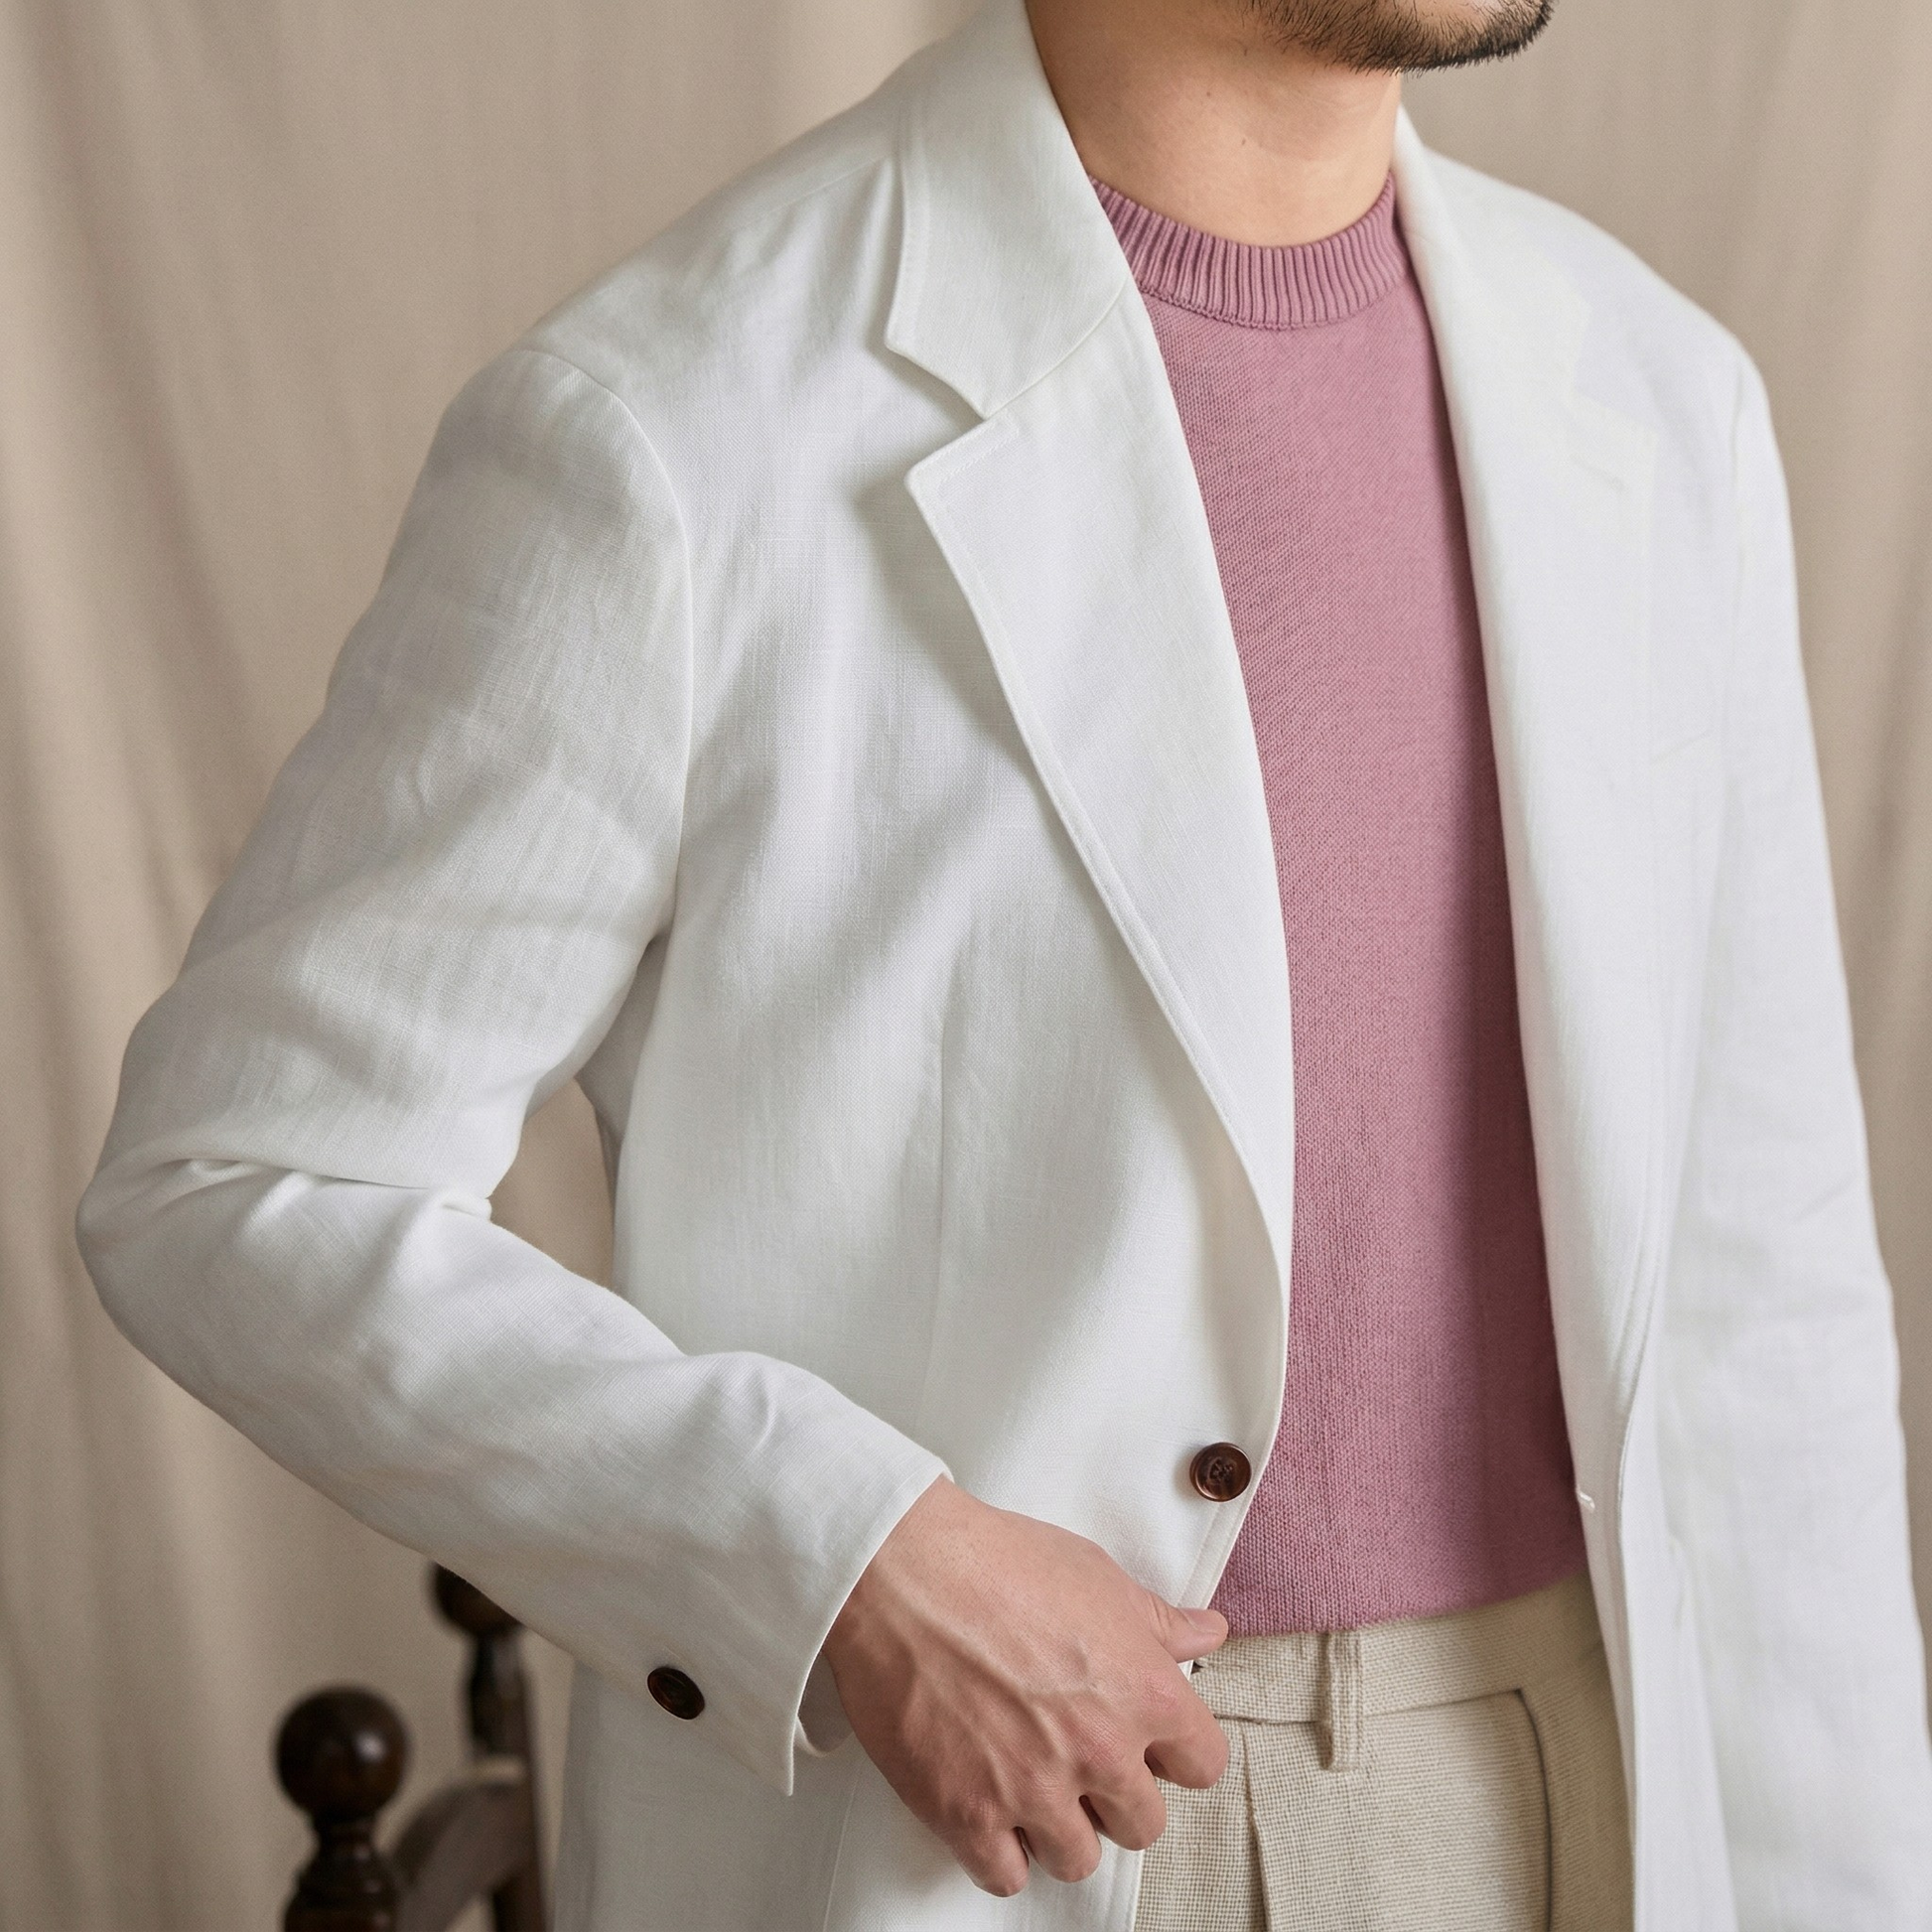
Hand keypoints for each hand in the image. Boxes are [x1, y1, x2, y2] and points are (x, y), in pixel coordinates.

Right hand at [821, 1475, 1229, 1895]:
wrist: (902, 1571)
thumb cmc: (997, 1561)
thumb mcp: (1095, 1576)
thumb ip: (1157, 1621)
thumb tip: (1207, 1632)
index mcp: (1143, 1693)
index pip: (1204, 1764)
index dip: (1176, 1752)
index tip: (1148, 1741)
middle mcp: (1099, 1752)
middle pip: (1143, 1824)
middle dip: (1116, 1794)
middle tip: (1080, 1758)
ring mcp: (1033, 1790)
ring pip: (1078, 1859)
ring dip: (1059, 1827)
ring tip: (1031, 1782)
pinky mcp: (967, 1814)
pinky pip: (1005, 1875)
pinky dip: (1000, 1851)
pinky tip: (989, 1808)